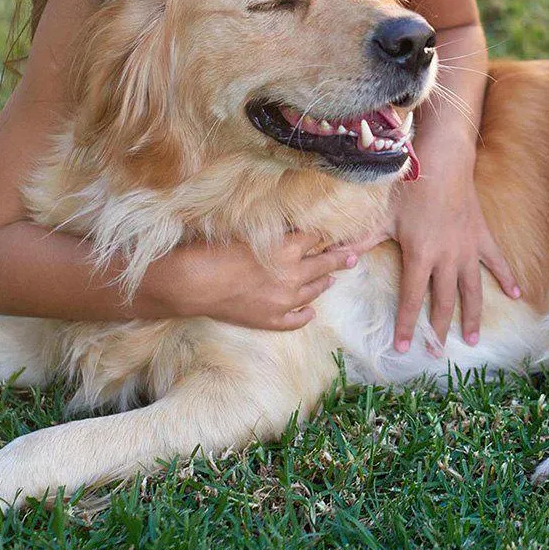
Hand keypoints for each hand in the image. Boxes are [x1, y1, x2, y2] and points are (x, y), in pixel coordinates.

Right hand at [138, 231, 358, 328]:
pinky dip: (305, 315)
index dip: (328, 234)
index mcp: (288, 248)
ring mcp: (285, 300)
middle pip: (324, 263)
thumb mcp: (251, 232)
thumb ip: (275, 233)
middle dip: (340, 258)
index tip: (339, 232)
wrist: (195, 283)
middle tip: (353, 256)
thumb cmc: (216, 250)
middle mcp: (293, 274)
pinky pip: (296, 319)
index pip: (317, 237)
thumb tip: (291, 229)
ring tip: (333, 279)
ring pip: (314, 291)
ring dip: (325, 283)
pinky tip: (310, 312)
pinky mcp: (271, 319)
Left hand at [355, 172, 519, 353]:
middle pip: (443, 301)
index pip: (410, 298)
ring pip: (471, 290)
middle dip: (438, 329)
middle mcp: (446, 258)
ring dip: (472, 316)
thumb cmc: (410, 186)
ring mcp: (467, 249)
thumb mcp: (382, 215)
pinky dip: (507, 277)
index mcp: (420, 255)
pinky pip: (497, 262)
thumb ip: (360, 240)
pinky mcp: (482, 237)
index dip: (406, 324)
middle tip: (437, 353)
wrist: (443, 162)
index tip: (404, 348)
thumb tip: (334, 254)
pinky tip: (515, 294)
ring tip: (472, 339)